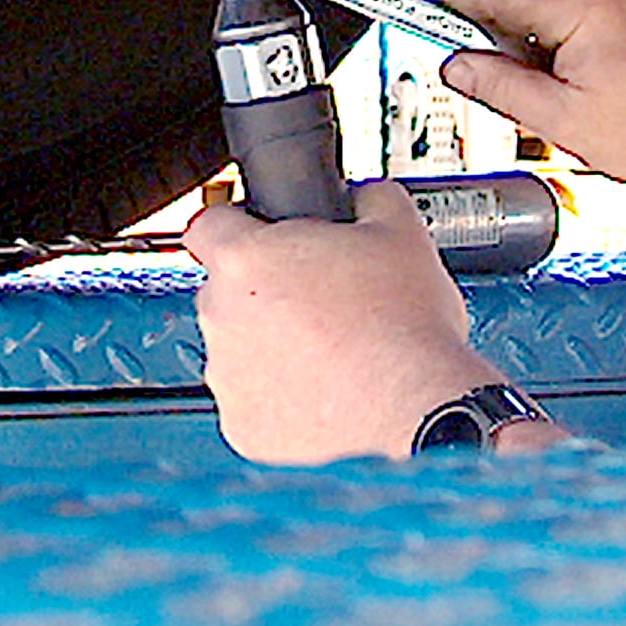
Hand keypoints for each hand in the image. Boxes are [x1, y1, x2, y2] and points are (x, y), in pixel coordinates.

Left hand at [183, 179, 501, 463]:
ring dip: (271, 350)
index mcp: (246, 260)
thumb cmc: (405, 326)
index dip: (236, 225)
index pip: (207, 225)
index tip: (258, 236)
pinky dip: (281, 402)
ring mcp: (227, 378)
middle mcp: (221, 318)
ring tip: (330, 354)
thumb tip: (362, 196)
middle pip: (227, 292)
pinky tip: (325, 394)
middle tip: (319, 302)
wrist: (418, 408)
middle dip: (265, 294)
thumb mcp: (400, 231)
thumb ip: (368, 196)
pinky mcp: (243, 429)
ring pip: (238, 352)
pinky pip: (253, 406)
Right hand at [438, 0, 625, 186]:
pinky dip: (573, 51)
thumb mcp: (564, 121)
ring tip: (571, 104)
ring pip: (553, 15)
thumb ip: (500, 87)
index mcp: (580, 2)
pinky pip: (587, 20)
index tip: (416, 14)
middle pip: (521, 4)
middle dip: (504, 47)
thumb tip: (459, 67)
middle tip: (513, 97)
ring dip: (542, 54)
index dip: (447, 9)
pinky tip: (595, 93)